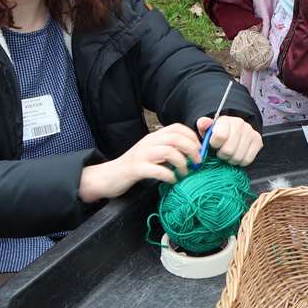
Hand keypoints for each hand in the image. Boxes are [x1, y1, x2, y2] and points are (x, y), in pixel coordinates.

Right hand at [79, 123, 203, 201]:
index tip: (199, 150)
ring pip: (169, 151)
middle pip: (176, 138)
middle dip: (192, 149)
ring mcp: (141, 155)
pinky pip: (157, 170)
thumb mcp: (152, 154)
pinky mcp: (136, 169)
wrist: (108, 176)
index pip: (177, 128)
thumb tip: (191, 153)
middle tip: (197, 163)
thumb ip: (167, 150)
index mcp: (153, 137)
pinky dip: (169, 175)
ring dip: (182, 163)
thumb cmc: (134, 167)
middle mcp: (148, 142)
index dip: (192, 137)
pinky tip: (172, 180)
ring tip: (184, 173)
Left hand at [197, 115, 261, 166]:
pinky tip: (238, 155)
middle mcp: (240, 125)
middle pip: (228, 151)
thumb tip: (203, 123)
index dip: (214, 144)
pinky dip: (241, 161)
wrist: (235, 130)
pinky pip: (247, 160)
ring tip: (230, 154)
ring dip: (231, 159)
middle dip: (222, 154)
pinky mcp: (258, 141)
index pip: (220, 136)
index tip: (214, 144)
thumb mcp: (208, 129)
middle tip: (222, 151)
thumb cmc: (219, 132)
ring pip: (238, 157)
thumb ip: (203, 125)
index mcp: (226, 120)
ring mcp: (251, 133)